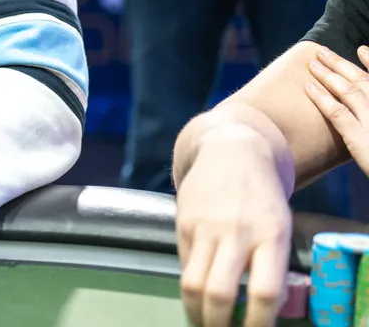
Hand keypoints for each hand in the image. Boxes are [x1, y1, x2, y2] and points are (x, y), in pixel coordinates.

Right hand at [175, 129, 291, 326]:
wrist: (231, 150)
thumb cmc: (262, 197)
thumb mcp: (277, 226)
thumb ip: (267, 262)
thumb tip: (257, 306)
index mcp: (270, 235)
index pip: (264, 291)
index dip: (257, 322)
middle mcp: (236, 232)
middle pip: (219, 292)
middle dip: (217, 324)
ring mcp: (205, 227)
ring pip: (193, 284)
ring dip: (197, 312)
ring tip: (203, 321)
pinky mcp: (183, 223)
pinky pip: (185, 265)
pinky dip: (191, 285)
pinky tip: (197, 292)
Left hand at [305, 46, 368, 168]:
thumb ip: (367, 113)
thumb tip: (361, 105)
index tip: (361, 50)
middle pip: (362, 80)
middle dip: (341, 63)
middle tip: (322, 51)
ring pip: (348, 91)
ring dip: (328, 74)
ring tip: (312, 63)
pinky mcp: (360, 137)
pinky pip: (337, 112)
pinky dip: (322, 97)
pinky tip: (308, 87)